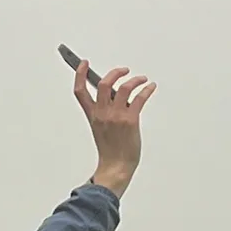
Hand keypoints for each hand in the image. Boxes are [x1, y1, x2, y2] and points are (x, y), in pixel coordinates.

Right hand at [69, 59, 155, 194]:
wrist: (116, 167)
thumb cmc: (111, 151)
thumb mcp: (101, 129)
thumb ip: (106, 111)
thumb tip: (118, 96)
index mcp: (93, 115)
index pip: (80, 91)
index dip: (80, 74)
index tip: (84, 63)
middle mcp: (103, 113)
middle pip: (103, 83)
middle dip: (115, 73)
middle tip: (124, 70)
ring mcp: (116, 116)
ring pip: (123, 88)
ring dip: (135, 80)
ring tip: (142, 79)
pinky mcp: (130, 120)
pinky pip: (139, 98)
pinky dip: (147, 90)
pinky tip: (151, 87)